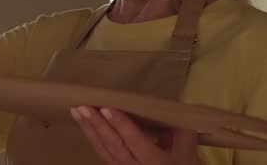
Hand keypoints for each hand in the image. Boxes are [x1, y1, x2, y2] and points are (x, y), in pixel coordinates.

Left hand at [70, 106, 202, 164]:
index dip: (121, 125)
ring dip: (89, 129)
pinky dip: (91, 137)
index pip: (135, 141)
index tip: (107, 108)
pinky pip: (102, 153)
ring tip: (77, 111)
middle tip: (83, 106)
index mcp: (156, 162)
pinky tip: (83, 123)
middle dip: (97, 125)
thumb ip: (180, 131)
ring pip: (103, 149)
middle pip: (114, 145)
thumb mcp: (189, 152)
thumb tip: (169, 110)